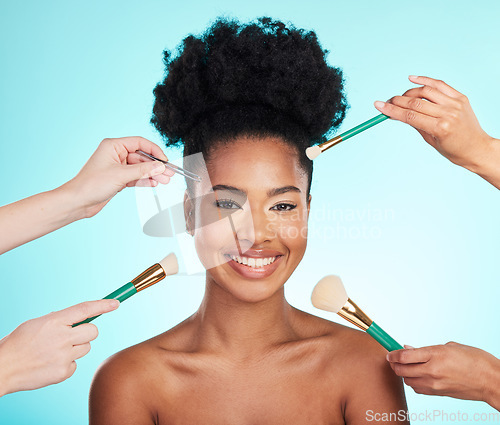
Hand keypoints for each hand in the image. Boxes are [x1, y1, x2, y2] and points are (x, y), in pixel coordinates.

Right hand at [0, 299, 118, 396]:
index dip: (102, 305)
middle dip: (87, 332)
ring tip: (55, 351)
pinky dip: (67, 363)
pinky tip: (51, 363)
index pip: (85, 309)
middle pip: (93, 331)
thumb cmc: (20, 343)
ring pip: (86, 348)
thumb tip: (81, 317)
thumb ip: (60, 320)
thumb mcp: (38, 323)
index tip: (116, 303)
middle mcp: (62, 338)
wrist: (3, 368)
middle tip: (72, 335)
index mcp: (54, 321)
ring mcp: (63, 356)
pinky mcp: (63, 372)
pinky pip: (76, 364)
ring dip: (76, 348)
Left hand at [63, 137, 174, 217]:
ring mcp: (117, 167)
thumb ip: (143, 170)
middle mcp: (116, 154)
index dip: (154, 151)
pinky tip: (154, 184)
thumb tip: (160, 166)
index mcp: (113, 146)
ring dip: (152, 174)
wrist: (78, 201)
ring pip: (140, 168)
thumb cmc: (92, 184)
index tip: (165, 160)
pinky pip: (135, 177)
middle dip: (156, 166)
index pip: (140, 143)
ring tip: (165, 180)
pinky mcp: (118, 179)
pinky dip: (144, 180)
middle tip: (169, 173)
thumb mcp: (121, 175)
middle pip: (142, 157)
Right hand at [374, 76, 495, 171]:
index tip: (378, 106)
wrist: (476, 148)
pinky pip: (440, 84)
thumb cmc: (452, 149)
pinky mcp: (460, 97)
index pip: (410, 116)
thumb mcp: (430, 139)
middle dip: (397, 102)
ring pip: (425, 91)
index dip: (392, 110)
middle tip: (386, 102)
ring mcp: (456, 103)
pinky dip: (425, 80)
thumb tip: (395, 113)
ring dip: (408, 93)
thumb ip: (414, 123)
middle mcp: (449, 113)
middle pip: (415, 102)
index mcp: (440, 128)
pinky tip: (412, 79)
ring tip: (400, 98)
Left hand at [387, 342, 499, 409]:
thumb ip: (427, 349)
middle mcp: (432, 370)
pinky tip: (418, 375)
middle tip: (393, 359)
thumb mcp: (449, 346)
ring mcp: (435, 384)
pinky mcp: (439, 393)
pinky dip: (414, 382)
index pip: (404, 356)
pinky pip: (418, 389)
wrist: (491, 380)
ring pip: (408, 381)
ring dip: (403, 373)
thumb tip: (409, 348)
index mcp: (435, 354)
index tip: (389, 352)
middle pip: (402, 370)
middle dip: (394, 364)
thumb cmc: (474, 359)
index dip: (393, 354)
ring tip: (406, 366)